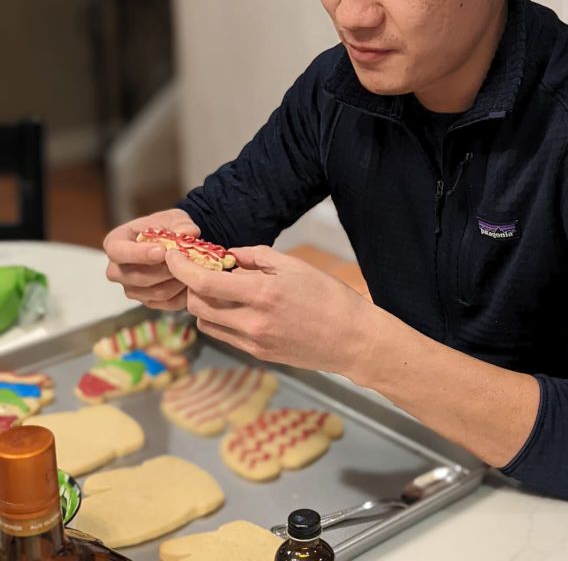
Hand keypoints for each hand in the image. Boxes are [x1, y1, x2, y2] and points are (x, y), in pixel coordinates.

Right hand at [104, 208, 199, 310]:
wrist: (174, 245)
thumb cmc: (167, 227)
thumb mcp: (174, 218)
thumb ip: (181, 223)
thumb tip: (189, 232)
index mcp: (115, 243)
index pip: (117, 252)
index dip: (138, 254)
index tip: (162, 251)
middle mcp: (117, 269)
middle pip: (134, 276)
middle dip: (163, 269)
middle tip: (184, 260)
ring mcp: (130, 288)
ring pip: (152, 292)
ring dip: (174, 281)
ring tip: (190, 268)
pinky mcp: (146, 301)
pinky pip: (165, 302)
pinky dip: (181, 292)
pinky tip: (190, 279)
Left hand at [164, 244, 374, 373]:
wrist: (352, 339)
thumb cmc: (328, 296)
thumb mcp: (294, 265)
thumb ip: (256, 256)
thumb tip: (228, 255)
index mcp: (261, 294)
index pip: (204, 283)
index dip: (181, 268)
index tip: (173, 256)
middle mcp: (252, 322)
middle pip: (197, 306)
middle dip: (193, 286)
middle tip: (204, 270)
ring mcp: (253, 342)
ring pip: (207, 324)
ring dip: (205, 305)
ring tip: (223, 290)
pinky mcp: (258, 354)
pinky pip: (225, 336)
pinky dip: (221, 319)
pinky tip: (238, 307)